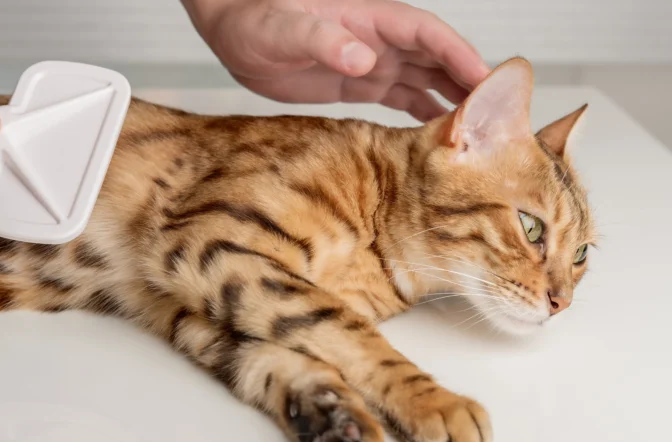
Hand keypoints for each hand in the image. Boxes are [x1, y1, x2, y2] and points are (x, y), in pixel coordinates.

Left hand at [182, 0, 489, 121]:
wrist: (230, 31)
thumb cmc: (252, 17)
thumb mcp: (283, 29)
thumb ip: (322, 39)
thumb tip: (362, 56)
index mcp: (370, 18)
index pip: (427, 34)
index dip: (459, 54)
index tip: (489, 78)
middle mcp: (377, 39)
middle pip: (436, 59)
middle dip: (468, 83)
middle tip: (501, 114)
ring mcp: (370, 60)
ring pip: (423, 79)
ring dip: (451, 101)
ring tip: (479, 132)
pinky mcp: (356, 81)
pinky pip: (399, 97)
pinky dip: (422, 113)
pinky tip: (439, 134)